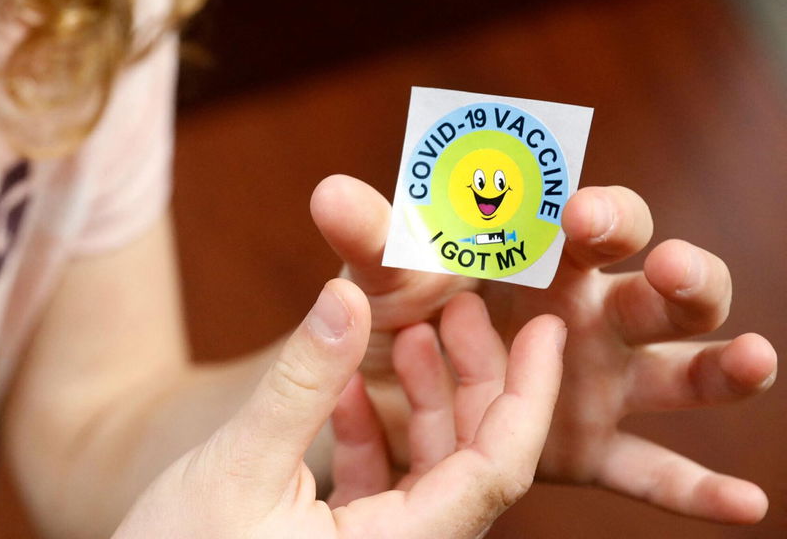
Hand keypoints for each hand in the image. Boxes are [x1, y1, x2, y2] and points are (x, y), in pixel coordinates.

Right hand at [114, 280, 565, 538]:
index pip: (498, 469)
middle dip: (474, 382)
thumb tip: (348, 296)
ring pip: (431, 475)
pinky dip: (377, 437)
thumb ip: (302, 380)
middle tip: (462, 306)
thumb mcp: (240, 463)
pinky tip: (348, 388)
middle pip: (473, 466)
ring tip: (410, 332)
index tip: (549, 328)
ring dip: (423, 404)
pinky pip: (387, 492)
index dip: (530, 394)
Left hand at [310, 175, 777, 523]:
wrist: (372, 382)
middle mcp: (589, 312)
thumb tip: (328, 193)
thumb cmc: (392, 302)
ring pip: (676, 374)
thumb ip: (372, 239)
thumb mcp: (383, 274)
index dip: (599, 214)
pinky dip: (695, 489)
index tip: (580, 215)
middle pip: (657, 290)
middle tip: (670, 269)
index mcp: (546, 253)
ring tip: (756, 358)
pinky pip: (648, 470)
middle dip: (677, 277)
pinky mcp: (587, 447)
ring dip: (718, 366)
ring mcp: (597, 382)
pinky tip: (748, 505)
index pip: (593, 222)